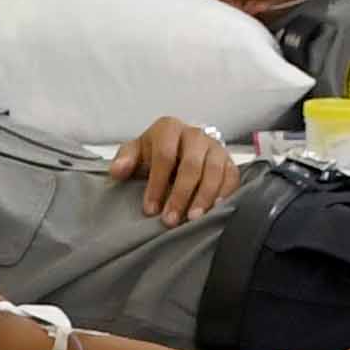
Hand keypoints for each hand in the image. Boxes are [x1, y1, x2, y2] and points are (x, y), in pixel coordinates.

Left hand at [105, 116, 243, 221]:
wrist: (179, 147)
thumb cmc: (155, 152)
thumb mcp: (136, 151)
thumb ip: (125, 160)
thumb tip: (117, 171)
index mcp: (169, 129)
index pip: (164, 156)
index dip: (157, 184)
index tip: (150, 209)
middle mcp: (195, 134)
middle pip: (191, 165)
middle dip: (180, 195)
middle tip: (170, 220)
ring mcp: (215, 147)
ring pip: (213, 171)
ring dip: (203, 197)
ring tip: (192, 219)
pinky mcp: (229, 160)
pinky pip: (232, 176)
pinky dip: (225, 193)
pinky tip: (216, 209)